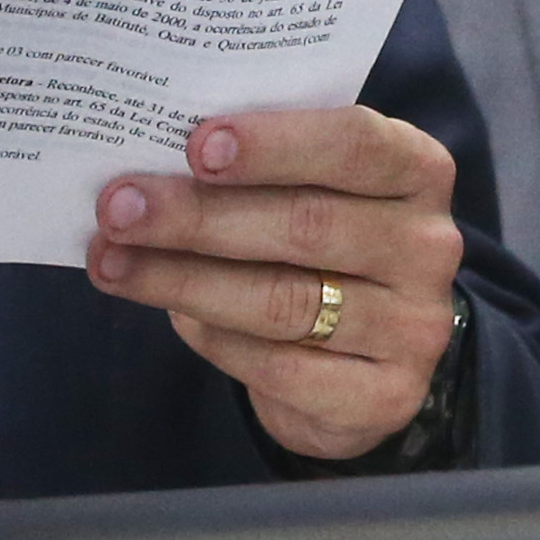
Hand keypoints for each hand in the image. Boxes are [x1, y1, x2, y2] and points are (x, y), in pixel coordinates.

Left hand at [87, 107, 463, 463]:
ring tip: (112, 262)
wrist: (361, 357)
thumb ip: (255, 172)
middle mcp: (427, 246)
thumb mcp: (307, 190)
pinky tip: (172, 316)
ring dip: (185, 279)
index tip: (198, 146)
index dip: (276, 143)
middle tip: (119, 207)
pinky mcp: (387, 395)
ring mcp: (414, 326)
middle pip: (307, 225)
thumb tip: (151, 171)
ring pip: (285, 300)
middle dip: (199, 215)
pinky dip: (215, 339)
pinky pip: (281, 366)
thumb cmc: (317, 248)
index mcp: (416, 171)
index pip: (356, 144)